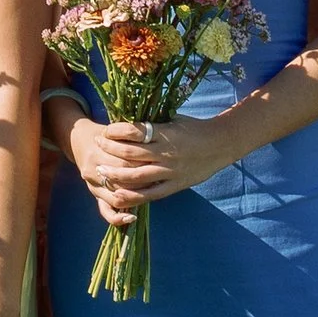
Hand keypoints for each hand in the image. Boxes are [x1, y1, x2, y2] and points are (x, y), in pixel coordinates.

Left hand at [64, 114, 201, 222]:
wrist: (221, 144)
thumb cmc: (195, 128)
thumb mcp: (173, 119)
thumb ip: (152, 123)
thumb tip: (127, 121)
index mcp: (165, 134)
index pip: (134, 132)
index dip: (116, 131)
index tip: (105, 130)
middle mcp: (166, 154)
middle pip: (131, 154)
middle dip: (110, 150)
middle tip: (96, 146)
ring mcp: (170, 172)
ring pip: (137, 177)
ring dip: (115, 175)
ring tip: (100, 171)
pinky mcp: (174, 186)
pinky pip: (150, 195)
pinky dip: (132, 197)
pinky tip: (117, 196)